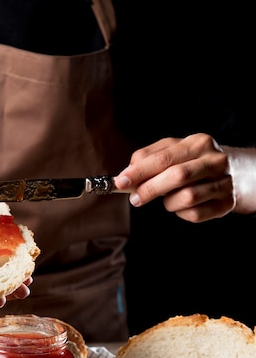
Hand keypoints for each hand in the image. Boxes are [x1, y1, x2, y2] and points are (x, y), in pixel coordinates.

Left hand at [113, 133, 234, 221]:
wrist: (235, 173)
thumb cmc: (194, 162)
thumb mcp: (174, 151)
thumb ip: (149, 157)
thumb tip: (128, 172)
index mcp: (198, 143)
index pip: (164, 157)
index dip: (140, 171)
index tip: (121, 182)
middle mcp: (214, 160)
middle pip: (177, 176)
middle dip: (150, 189)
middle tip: (135, 199)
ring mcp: (224, 182)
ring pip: (187, 198)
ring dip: (168, 203)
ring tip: (166, 200)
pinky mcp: (226, 204)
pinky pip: (195, 214)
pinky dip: (181, 213)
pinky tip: (182, 206)